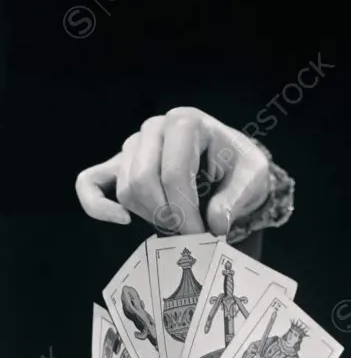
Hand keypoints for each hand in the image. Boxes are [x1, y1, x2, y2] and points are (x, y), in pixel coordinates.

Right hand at [75, 106, 270, 235]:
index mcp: (186, 123)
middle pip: (142, 181)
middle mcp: (154, 128)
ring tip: (179, 225)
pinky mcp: (118, 163)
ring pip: (125, 189)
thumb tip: (214, 223)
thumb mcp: (254, 178)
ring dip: (151, 216)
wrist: (231, 163)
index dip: (187, 211)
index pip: (174, 173)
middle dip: (167, 215)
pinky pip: (89, 183)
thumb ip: (237, 199)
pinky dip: (98, 206)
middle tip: (190, 234)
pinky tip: (123, 220)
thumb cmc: (240, 167)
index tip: (205, 234)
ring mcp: (133, 144)